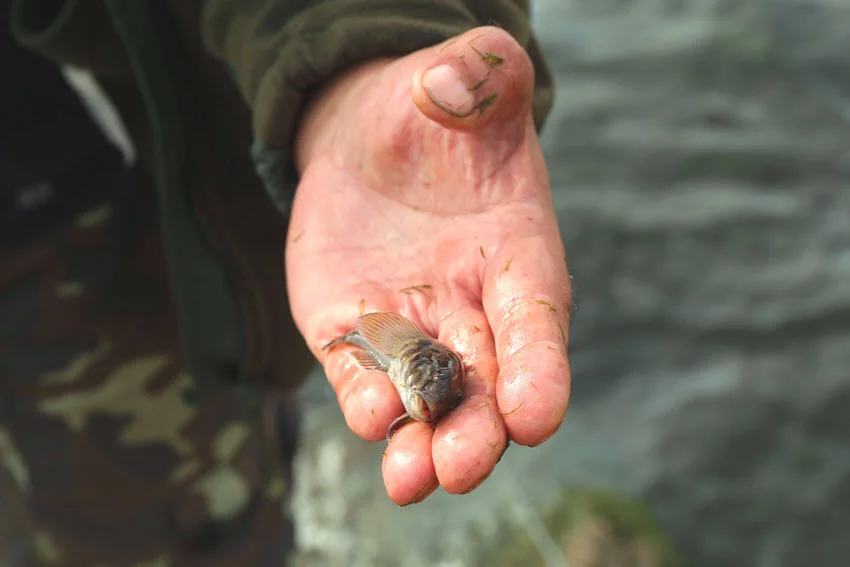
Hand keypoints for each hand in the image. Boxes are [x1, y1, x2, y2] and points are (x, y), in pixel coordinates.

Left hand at [288, 26, 571, 504]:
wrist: (373, 135)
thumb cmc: (437, 110)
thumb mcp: (469, 80)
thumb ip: (482, 75)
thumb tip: (464, 75)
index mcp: (517, 253)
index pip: (536, 320)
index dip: (540, 369)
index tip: (537, 416)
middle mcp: (470, 303)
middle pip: (483, 380)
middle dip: (475, 428)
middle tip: (463, 465)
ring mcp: (410, 322)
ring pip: (423, 394)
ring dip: (419, 438)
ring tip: (410, 477)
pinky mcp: (351, 328)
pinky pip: (360, 370)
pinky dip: (364, 398)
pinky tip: (368, 418)